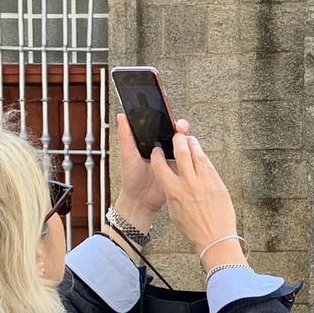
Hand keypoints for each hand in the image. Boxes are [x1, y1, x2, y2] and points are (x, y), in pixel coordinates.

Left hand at [110, 111, 181, 229]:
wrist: (141, 200)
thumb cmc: (131, 178)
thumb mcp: (128, 155)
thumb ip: (126, 136)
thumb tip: (121, 116)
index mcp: (151, 141)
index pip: (161, 124)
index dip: (166, 116)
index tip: (167, 112)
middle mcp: (164, 147)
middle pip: (176, 131)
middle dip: (180, 126)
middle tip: (179, 127)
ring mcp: (174, 158)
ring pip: (185, 143)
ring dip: (187, 139)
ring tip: (184, 138)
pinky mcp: (181, 168)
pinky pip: (190, 159)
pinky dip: (192, 154)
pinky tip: (191, 151)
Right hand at [150, 131, 240, 265]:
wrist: (216, 238)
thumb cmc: (194, 229)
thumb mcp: (174, 211)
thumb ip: (172, 192)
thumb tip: (172, 181)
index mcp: (173, 191)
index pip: (160, 165)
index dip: (158, 155)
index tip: (158, 150)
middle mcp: (189, 184)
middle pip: (181, 153)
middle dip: (178, 140)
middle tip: (177, 135)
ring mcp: (205, 182)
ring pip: (198, 155)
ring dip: (193, 144)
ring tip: (190, 139)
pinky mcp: (218, 183)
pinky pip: (209, 165)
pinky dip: (204, 157)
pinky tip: (201, 154)